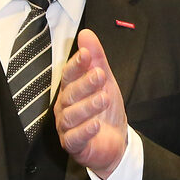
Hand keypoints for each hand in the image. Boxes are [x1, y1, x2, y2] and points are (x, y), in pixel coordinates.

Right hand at [55, 29, 128, 178]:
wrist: (114, 141)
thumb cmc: (105, 111)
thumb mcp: (105, 82)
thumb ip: (96, 59)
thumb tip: (86, 34)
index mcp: (70, 90)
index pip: (68, 74)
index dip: (76, 64)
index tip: (86, 54)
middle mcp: (65, 107)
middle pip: (69, 94)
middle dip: (84, 84)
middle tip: (100, 76)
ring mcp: (67, 127)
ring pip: (71, 116)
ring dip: (87, 106)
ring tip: (104, 99)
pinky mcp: (73, 145)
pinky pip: (74, 138)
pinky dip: (84, 131)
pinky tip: (96, 124)